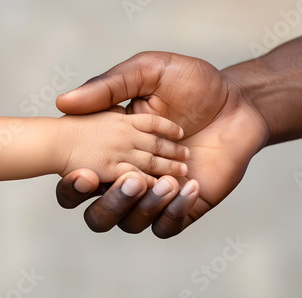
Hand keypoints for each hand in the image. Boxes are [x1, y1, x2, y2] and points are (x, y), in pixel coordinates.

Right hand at [56, 52, 268, 237]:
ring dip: (143, 205)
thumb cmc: (192, 84)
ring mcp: (157, 194)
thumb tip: (63, 102)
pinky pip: (168, 226)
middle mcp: (129, 177)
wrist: (237, 100)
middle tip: (130, 179)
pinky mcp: (185, 205)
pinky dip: (173, 211)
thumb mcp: (148, 73)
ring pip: (132, 223)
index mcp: (112, 150)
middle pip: (100, 214)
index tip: (84, 173)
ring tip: (167, 179)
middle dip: (109, 204)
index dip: (73, 186)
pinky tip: (190, 186)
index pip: (80, 180)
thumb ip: (109, 87)